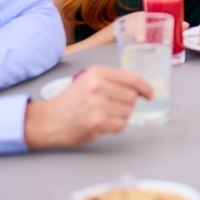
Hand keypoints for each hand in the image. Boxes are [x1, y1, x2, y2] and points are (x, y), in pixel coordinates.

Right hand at [23, 66, 151, 149]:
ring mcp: (97, 104)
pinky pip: (122, 124)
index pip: (132, 78)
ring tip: (105, 115)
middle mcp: (97, 86)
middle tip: (113, 108)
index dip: (145, 87)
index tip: (150, 94)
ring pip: (128, 111)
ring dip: (121, 116)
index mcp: (97, 72)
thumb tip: (138, 87)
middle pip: (132, 96)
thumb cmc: (71, 102)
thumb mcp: (88, 80)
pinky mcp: (97, 122)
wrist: (50, 120)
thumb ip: (111, 80)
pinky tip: (104, 124)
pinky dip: (116, 126)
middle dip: (128, 104)